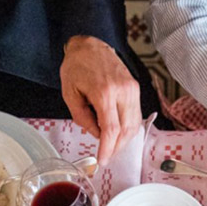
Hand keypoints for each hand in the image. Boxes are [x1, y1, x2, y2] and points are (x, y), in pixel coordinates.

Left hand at [60, 36, 141, 164]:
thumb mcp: (70, 94)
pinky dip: (128, 128)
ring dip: (124, 140)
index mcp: (104, 92)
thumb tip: (96, 135)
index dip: (108, 149)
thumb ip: (83, 118)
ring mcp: (132, 89)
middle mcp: (122, 91)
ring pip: (134, 125)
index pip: (111, 130)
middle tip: (106, 156)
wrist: (91, 44)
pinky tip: (118, 133)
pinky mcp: (136, 89)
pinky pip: (136, 115)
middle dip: (116, 148)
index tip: (103, 161)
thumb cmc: (77, 66)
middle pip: (126, 131)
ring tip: (112, 146)